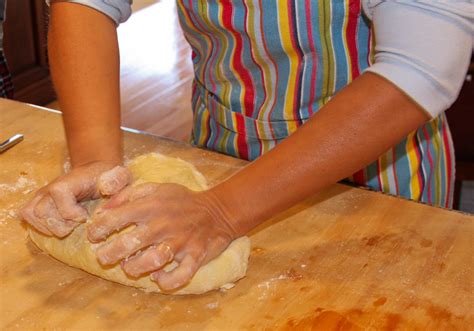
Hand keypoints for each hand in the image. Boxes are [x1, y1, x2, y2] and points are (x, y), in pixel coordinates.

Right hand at [21, 161, 131, 236]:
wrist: (96, 173)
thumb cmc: (108, 178)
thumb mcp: (121, 177)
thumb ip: (118, 179)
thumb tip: (106, 188)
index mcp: (71, 180)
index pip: (59, 193)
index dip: (70, 211)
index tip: (85, 217)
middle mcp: (51, 186)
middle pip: (42, 210)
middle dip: (62, 224)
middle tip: (78, 223)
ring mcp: (42, 194)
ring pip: (32, 215)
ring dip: (51, 227)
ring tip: (69, 224)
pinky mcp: (37, 202)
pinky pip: (26, 216)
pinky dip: (40, 226)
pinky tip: (60, 225)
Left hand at [87, 183, 237, 290]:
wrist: (217, 211)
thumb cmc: (181, 200)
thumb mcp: (155, 188)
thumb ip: (128, 195)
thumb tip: (102, 210)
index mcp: (151, 205)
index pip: (116, 217)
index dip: (99, 228)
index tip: (94, 236)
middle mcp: (163, 224)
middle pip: (130, 243)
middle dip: (110, 254)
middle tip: (103, 257)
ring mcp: (180, 241)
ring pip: (153, 261)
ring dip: (136, 267)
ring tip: (129, 267)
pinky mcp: (195, 255)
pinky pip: (181, 275)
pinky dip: (168, 281)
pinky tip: (158, 278)